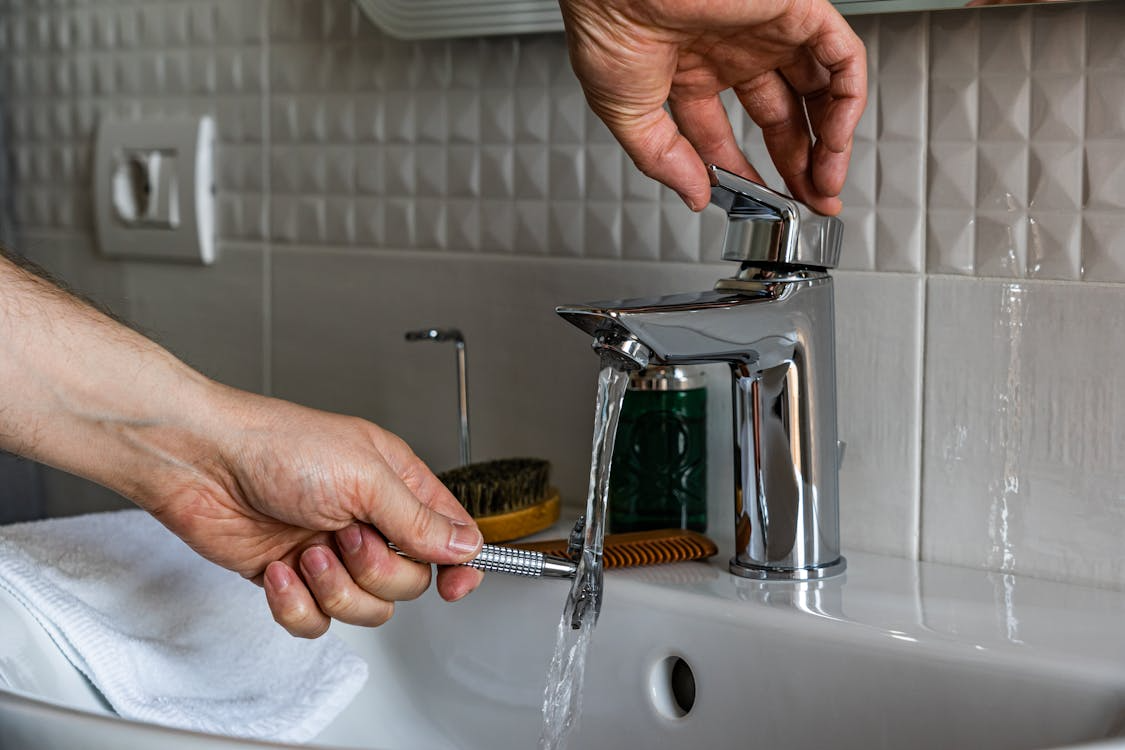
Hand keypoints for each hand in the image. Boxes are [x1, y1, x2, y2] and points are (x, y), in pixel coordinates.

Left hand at [0, 253, 482, 639]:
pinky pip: (315, 622)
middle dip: (377, 571)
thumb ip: (420, 519)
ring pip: (365, 609)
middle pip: (409, 582)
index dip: (459, 564)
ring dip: (334, 588)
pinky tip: (277, 569)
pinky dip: (295, 603)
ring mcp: (331, 552)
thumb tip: (465, 546)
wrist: (201, 463)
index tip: (456, 585)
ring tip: (307, 551)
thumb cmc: (277, 446)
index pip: (449, 534)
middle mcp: (368, 521)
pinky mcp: (292, 579)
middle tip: (347, 538)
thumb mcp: (365, 477)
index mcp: (396, 485)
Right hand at [558, 0, 866, 214]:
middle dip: (799, 164)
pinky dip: (848, 101)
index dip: (744, 174)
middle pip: (781, 117)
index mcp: (690, 70)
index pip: (726, 135)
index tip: (757, 203)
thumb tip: (694, 195)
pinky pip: (841, 58)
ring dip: (830, 142)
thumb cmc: (607, 23)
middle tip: (809, 202)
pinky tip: (836, 139)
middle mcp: (732, 50)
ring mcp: (766, 31)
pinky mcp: (794, 10)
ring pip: (819, 90)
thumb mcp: (624, 112)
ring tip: (826, 183)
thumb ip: (662, 159)